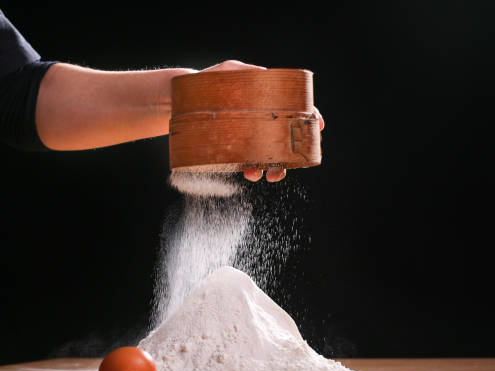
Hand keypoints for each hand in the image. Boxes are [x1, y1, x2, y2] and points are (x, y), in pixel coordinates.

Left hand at [202, 60, 324, 182]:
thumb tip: (265, 73)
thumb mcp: (227, 71)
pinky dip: (253, 171)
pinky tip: (248, 173)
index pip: (294, 109)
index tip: (318, 126)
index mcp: (266, 101)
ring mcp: (248, 138)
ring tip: (261, 174)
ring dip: (273, 168)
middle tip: (286, 164)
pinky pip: (249, 164)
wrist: (176, 103)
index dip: (309, 117)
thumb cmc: (205, 83)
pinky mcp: (234, 150)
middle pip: (286, 139)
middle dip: (291, 155)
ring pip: (270, 156)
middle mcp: (261, 122)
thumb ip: (246, 72)